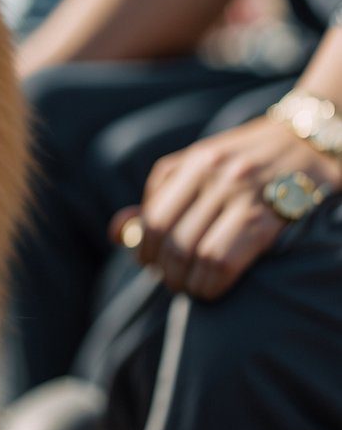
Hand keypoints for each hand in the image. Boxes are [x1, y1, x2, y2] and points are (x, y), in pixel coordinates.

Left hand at [110, 116, 341, 299]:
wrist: (314, 141)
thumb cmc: (252, 161)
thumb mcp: (202, 166)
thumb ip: (161, 196)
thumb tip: (115, 233)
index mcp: (194, 161)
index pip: (152, 216)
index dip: (143, 249)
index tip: (149, 264)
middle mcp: (213, 173)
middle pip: (169, 237)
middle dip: (164, 269)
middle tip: (171, 281)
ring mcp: (240, 193)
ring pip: (193, 251)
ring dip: (186, 281)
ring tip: (190, 287)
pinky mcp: (267, 215)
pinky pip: (222, 259)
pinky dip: (210, 282)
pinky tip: (211, 288)